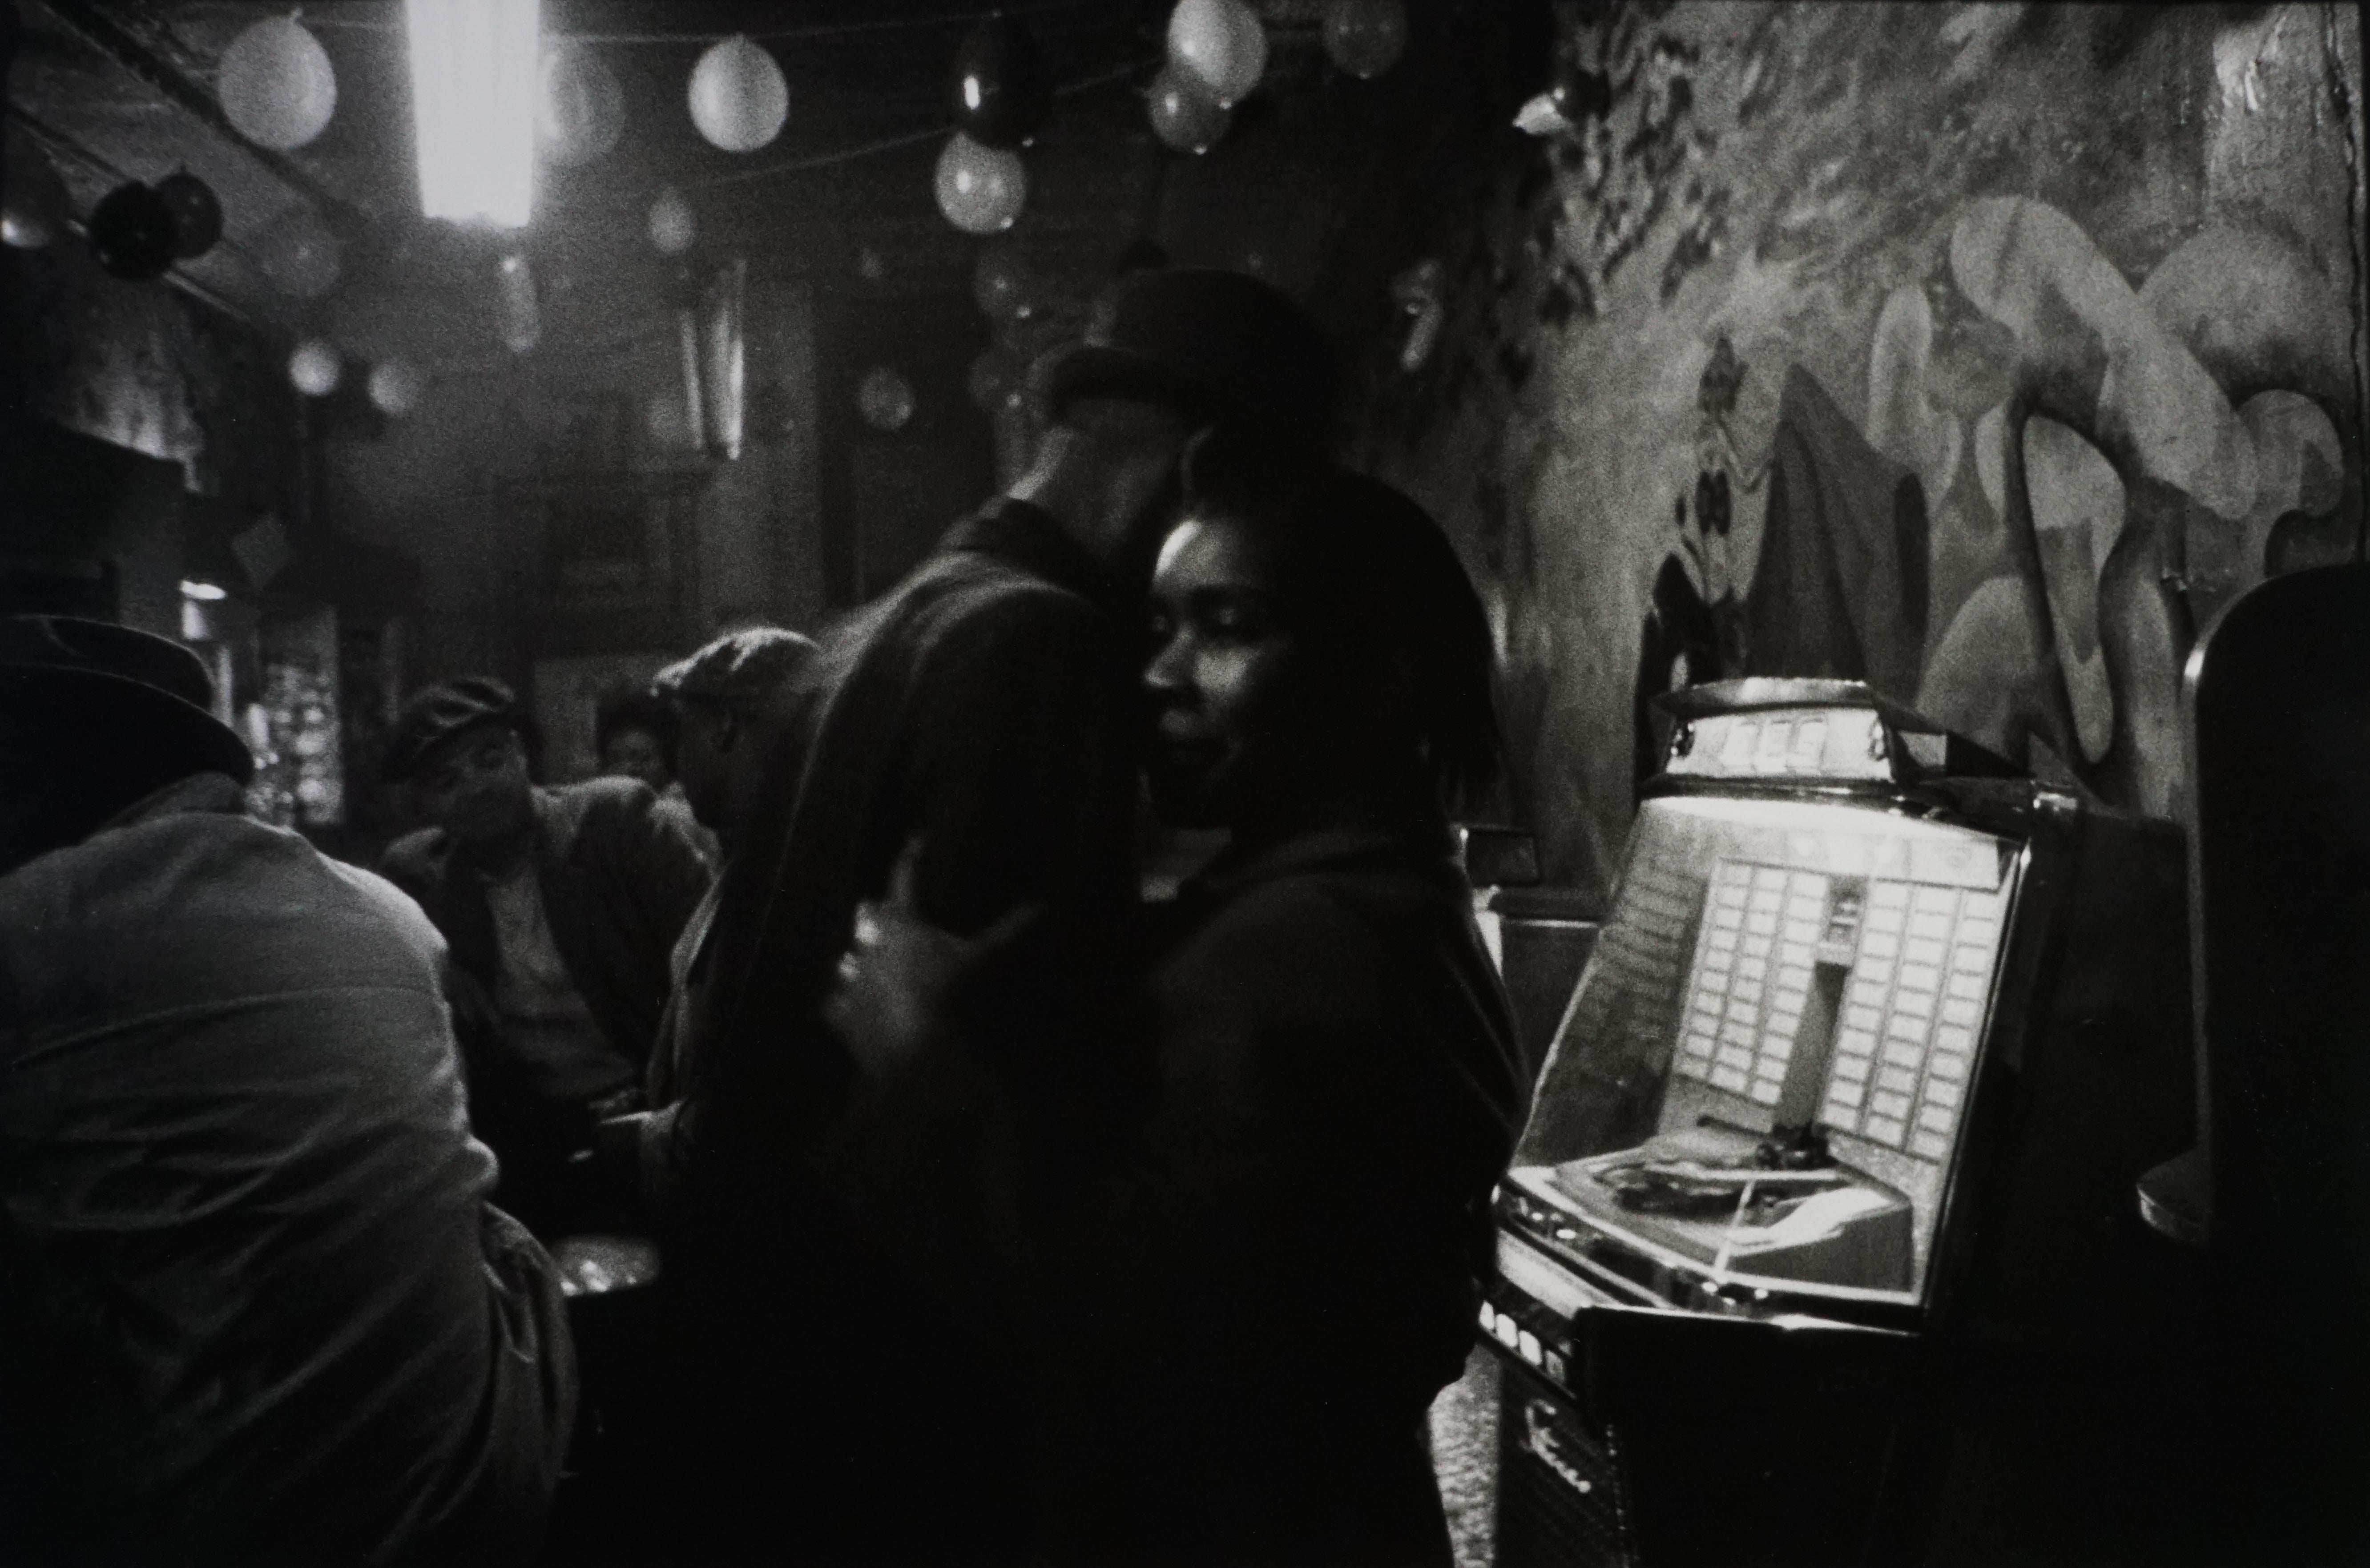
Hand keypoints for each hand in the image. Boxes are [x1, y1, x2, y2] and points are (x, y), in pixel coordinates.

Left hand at [824, 838, 1031, 1076]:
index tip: (918, 839)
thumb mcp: (981, 958)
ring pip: (848, 959)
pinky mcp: (839, 1011)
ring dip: (859, 960)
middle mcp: (868, 941)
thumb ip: (1007, 930)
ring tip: (870, 967)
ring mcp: (850, 977)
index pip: (905, 877)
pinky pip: (837, 1002)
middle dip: (877, 915)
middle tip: (888, 917)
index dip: (912, 856)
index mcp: (901, 920)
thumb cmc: (947, 989)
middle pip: (868, 915)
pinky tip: (855, 1010)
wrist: (913, 1043)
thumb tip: (1040, 905)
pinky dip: (846, 1004)